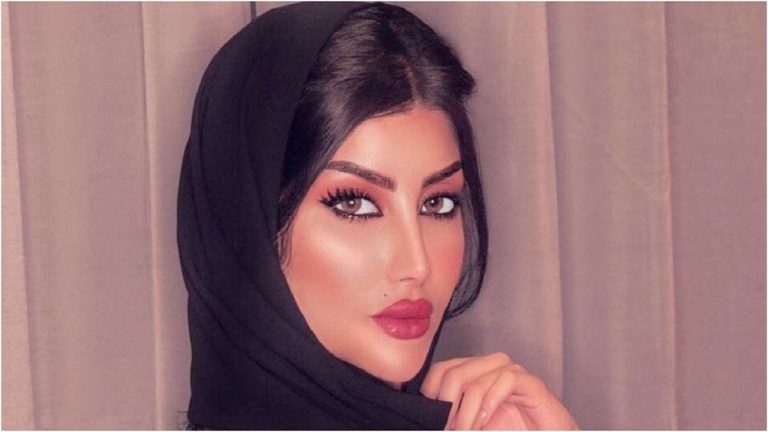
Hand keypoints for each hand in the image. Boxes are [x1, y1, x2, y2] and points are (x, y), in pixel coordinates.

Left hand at [420, 353, 577, 429]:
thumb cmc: (513, 430)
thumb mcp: (474, 423)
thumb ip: (456, 417)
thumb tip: (430, 421)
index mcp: (473, 373)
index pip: (441, 370)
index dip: (431, 393)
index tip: (432, 419)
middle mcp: (490, 368)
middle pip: (454, 373)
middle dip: (447, 406)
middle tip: (449, 428)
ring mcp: (511, 372)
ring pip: (476, 382)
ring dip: (466, 414)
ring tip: (466, 431)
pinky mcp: (530, 383)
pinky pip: (506, 381)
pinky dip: (490, 404)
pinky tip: (485, 421)